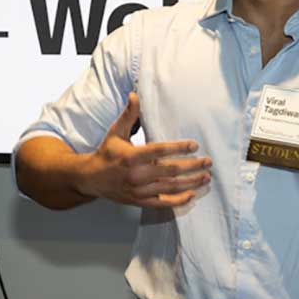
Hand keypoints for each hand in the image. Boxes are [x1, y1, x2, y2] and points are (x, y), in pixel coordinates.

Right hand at [75, 92, 211, 207]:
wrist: (91, 179)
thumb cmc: (106, 154)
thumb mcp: (115, 133)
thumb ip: (128, 115)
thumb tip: (134, 95)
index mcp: (131, 157)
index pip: (159, 151)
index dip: (178, 148)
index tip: (194, 145)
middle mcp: (136, 175)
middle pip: (170, 171)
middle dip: (192, 166)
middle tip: (207, 161)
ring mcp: (139, 190)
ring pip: (170, 187)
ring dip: (191, 183)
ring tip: (205, 177)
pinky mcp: (140, 201)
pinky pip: (163, 203)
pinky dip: (178, 201)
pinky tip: (192, 195)